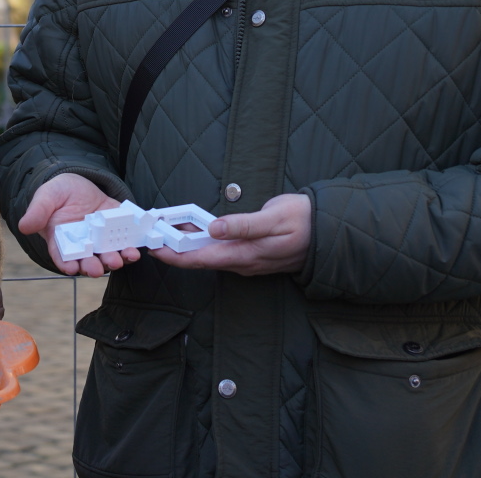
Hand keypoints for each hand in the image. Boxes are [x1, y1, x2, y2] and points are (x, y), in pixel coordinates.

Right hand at [18, 173, 136, 278]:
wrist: (79, 183)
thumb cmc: (58, 192)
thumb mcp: (47, 196)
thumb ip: (37, 211)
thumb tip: (24, 226)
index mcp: (61, 242)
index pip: (62, 257)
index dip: (66, 264)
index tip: (71, 268)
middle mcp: (82, 246)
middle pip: (87, 262)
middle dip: (92, 267)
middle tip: (97, 269)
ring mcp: (100, 241)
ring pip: (107, 256)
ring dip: (114, 261)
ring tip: (120, 259)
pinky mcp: (116, 232)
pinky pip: (124, 243)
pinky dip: (130, 248)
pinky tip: (134, 249)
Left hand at [157, 193, 311, 276]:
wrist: (329, 233)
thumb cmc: (303, 221)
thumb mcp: (275, 218)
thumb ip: (245, 225)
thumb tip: (215, 229)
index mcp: (244, 255)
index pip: (200, 260)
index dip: (173, 255)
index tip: (153, 248)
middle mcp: (242, 263)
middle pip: (200, 259)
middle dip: (174, 249)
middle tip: (151, 233)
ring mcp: (247, 261)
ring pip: (209, 255)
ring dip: (187, 244)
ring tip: (166, 227)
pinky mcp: (251, 255)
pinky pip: (220, 251)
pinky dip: (203, 241)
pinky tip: (194, 227)